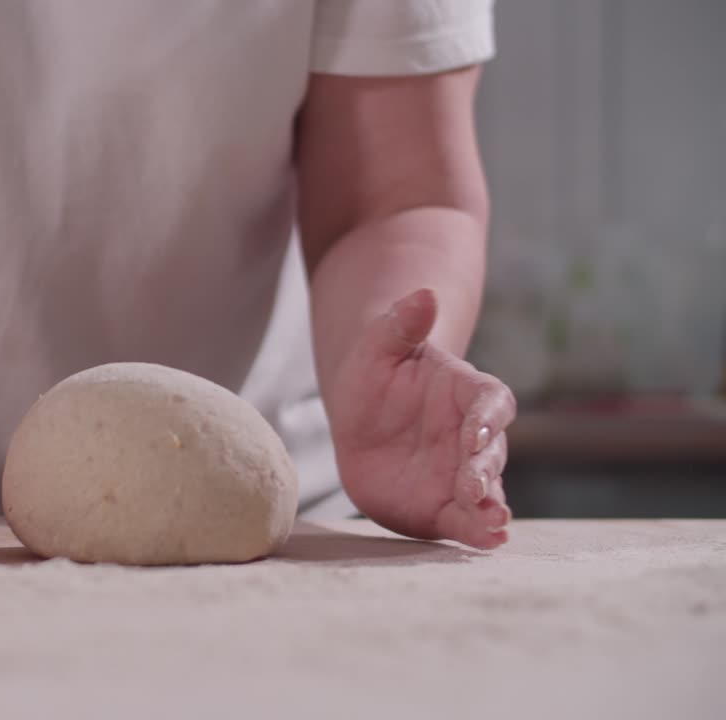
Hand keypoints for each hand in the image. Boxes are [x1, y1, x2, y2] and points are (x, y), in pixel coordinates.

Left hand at [327, 289, 515, 549]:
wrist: (362, 419)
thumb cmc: (375, 375)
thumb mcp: (379, 346)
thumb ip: (402, 323)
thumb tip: (423, 292)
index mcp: (469, 394)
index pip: (492, 403)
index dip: (490, 417)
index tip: (479, 429)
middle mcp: (475, 437)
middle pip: (490, 453)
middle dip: (485, 471)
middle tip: (477, 489)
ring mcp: (463, 474)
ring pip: (486, 492)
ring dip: (491, 509)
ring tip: (495, 525)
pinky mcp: (446, 506)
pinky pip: (465, 521)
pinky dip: (477, 532)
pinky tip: (488, 542)